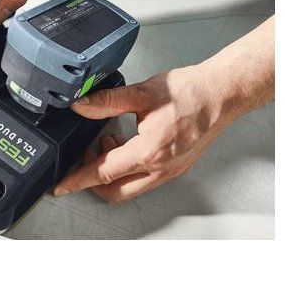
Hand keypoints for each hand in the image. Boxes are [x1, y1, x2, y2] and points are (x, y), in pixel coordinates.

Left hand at [54, 17, 274, 202]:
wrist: (222, 93)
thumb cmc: (191, 92)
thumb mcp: (142, 93)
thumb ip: (107, 101)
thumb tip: (81, 105)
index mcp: (149, 152)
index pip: (104, 173)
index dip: (78, 180)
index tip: (62, 186)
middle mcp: (160, 168)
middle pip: (116, 191)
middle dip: (94, 180)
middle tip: (85, 156)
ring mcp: (170, 171)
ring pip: (131, 187)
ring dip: (113, 172)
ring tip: (107, 142)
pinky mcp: (177, 167)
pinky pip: (146, 179)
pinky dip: (130, 168)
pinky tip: (127, 143)